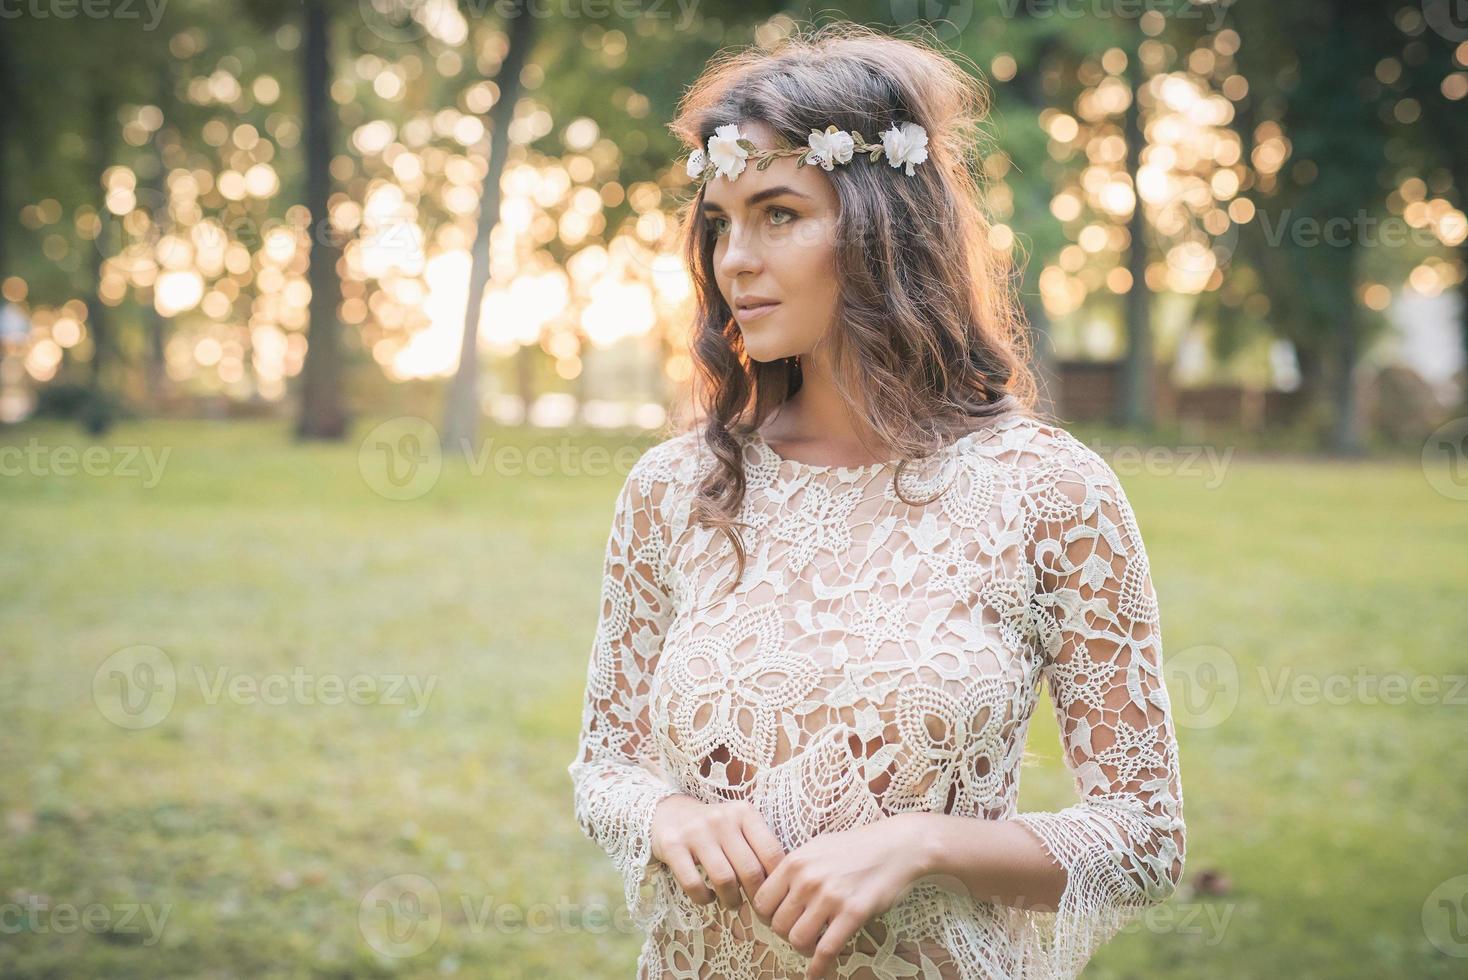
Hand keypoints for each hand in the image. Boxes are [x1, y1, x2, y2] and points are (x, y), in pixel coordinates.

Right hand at [650, 795, 785, 910]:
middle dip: (756, 897)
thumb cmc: (715, 828)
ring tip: (732, 904)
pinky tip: (708, 897)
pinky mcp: (672, 846)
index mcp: (744, 813)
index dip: (777, 883)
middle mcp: (722, 819)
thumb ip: (759, 847)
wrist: (670, 812)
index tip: (775, 898)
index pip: (771, 853)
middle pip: (750, 870)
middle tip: (756, 908)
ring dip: (732, 901)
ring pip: (724, 879)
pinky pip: (693, 883)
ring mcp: (696, 831)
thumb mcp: (740, 825)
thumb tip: (784, 884)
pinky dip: (704, 898)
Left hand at [750, 815, 930, 979]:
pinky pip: (826, 951)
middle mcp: (808, 879)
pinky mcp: (853, 913)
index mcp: (795, 862)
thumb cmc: (856, 848)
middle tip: (802, 932)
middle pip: (778, 925)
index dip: (768, 917)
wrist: (896, 846)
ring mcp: (830, 896)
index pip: (761, 902)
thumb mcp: (816, 848)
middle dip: (788, 934)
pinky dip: (819, 969)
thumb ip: (794, 870)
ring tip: (815, 946)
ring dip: (804, 949)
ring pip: (798, 940)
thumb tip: (774, 893)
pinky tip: (818, 975)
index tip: (781, 920)